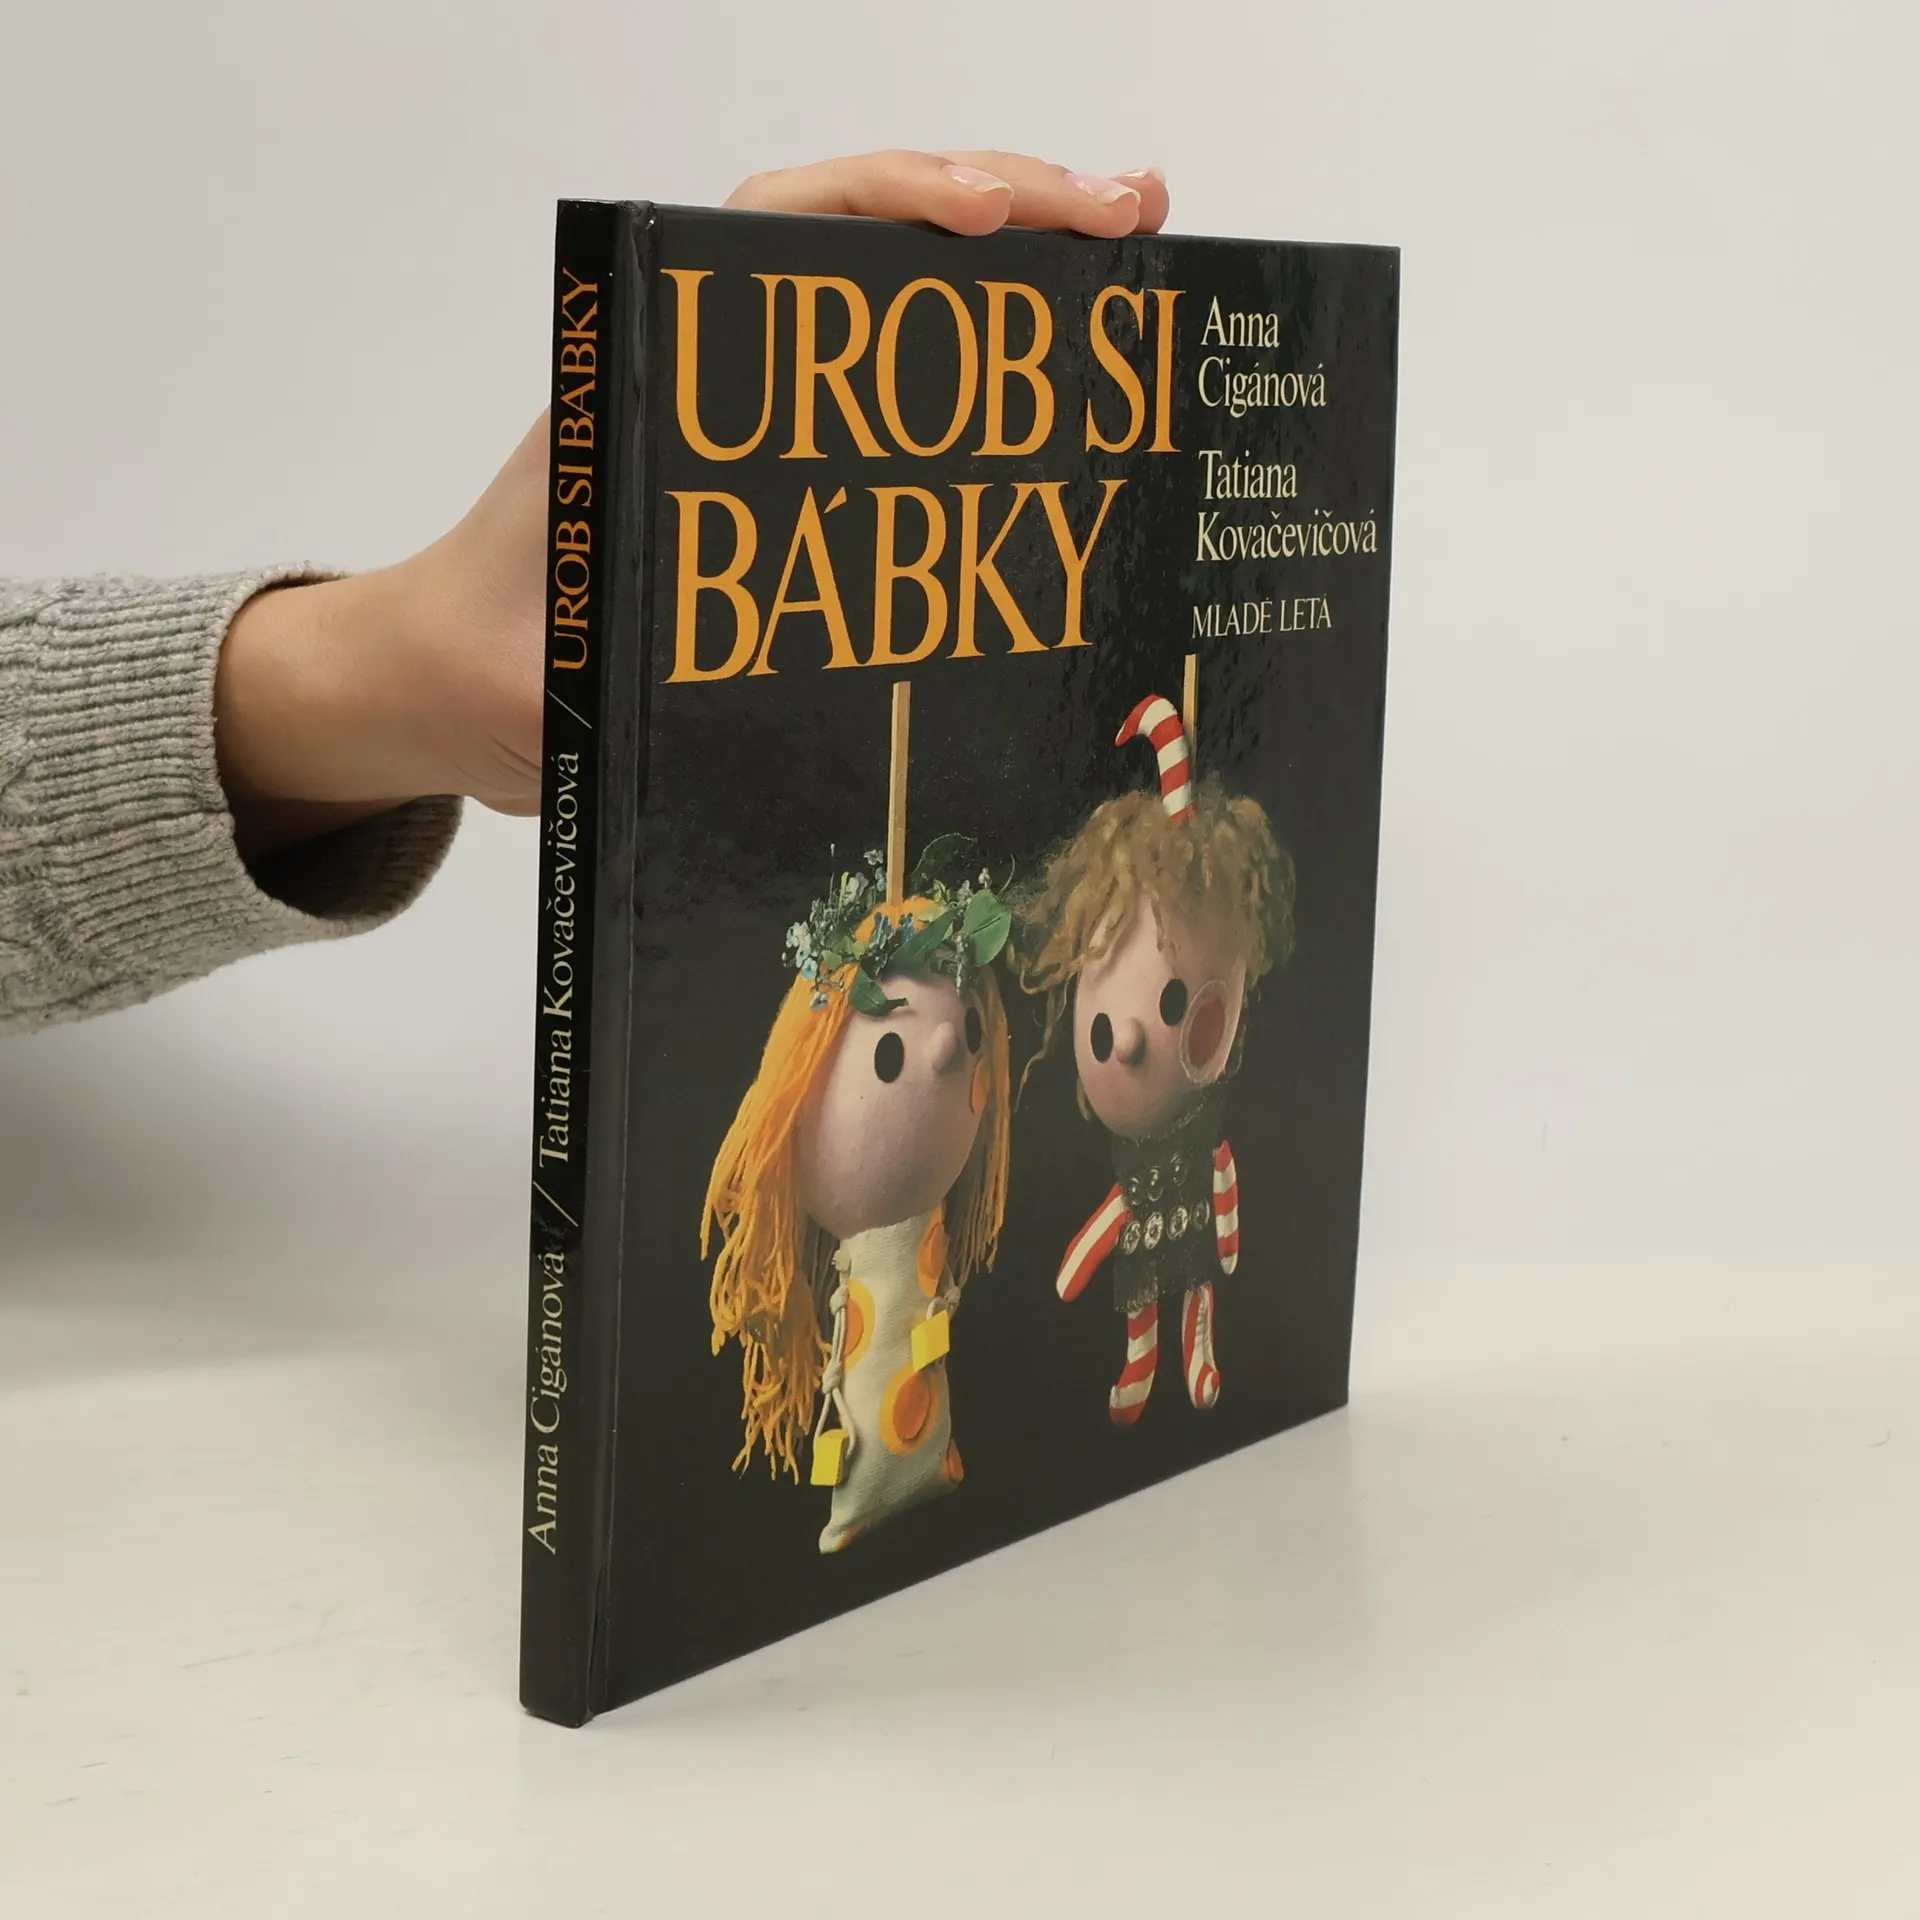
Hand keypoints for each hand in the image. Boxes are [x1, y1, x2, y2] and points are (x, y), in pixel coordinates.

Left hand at [214, 151, 1169, 856]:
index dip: (891, 204)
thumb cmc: (478, 657)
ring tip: (1137, 266)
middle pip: (870, 246)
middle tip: (1132, 211)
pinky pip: (904, 406)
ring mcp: (759, 419)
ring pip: (900, 313)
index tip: (990, 221)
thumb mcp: (529, 670)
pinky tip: (1076, 397)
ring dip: (1020, 280)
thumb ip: (571, 681)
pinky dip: (992, 386)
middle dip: (1008, 208)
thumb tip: (635, 698)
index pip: (778, 231)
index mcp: (649, 377)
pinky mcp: (787, 477)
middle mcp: (711, 371)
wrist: (446, 680)